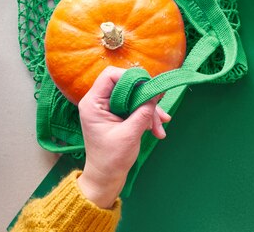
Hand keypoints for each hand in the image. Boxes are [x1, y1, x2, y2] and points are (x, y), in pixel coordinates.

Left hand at [77, 66, 170, 207]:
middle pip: (126, 86)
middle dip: (145, 99)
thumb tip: (155, 93)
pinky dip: (147, 116)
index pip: (110, 75)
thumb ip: (143, 112)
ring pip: (133, 97)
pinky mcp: (117, 115)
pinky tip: (157, 130)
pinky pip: (134, 107)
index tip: (147, 89)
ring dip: (150, 111)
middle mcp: (99, 102)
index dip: (131, 77)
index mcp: (93, 103)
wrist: (106, 178)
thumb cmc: (112, 159)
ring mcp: (108, 108)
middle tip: (160, 114)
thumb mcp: (130, 134)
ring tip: (161, 128)